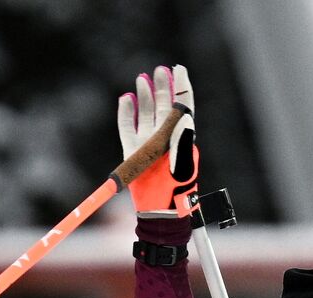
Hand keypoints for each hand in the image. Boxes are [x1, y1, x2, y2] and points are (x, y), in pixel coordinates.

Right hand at [117, 65, 198, 216]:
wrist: (159, 212)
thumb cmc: (176, 191)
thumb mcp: (183, 164)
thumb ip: (183, 140)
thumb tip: (186, 115)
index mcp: (180, 138)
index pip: (183, 107)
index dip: (182, 87)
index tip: (179, 69)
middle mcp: (164, 138)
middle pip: (164, 106)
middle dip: (162, 87)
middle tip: (159, 69)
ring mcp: (147, 143)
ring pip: (146, 113)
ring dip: (145, 95)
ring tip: (142, 78)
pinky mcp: (131, 152)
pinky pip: (127, 127)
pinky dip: (126, 113)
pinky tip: (126, 99)